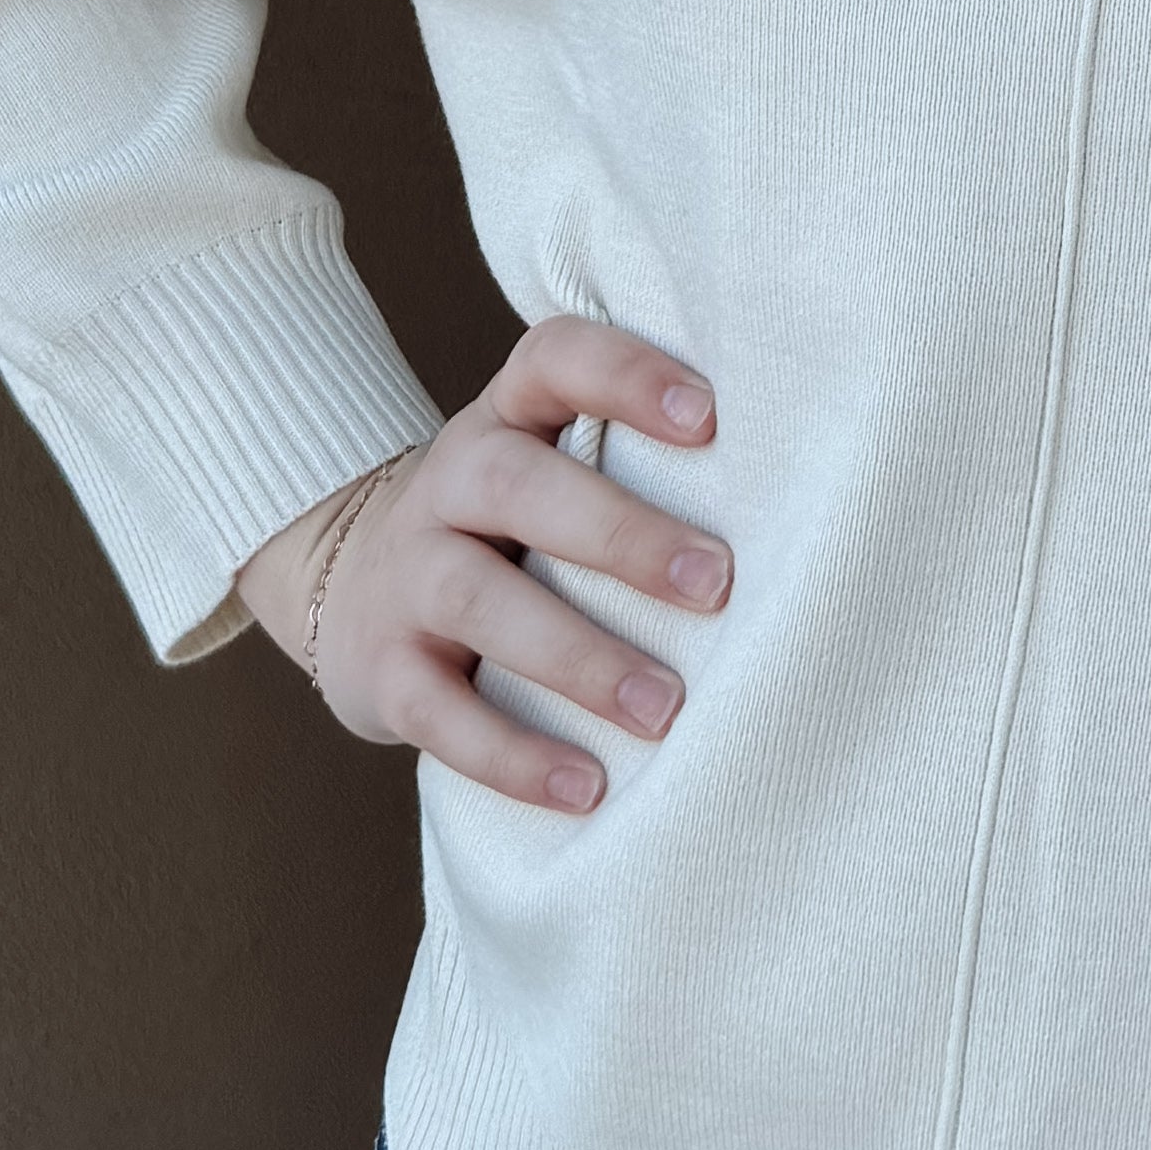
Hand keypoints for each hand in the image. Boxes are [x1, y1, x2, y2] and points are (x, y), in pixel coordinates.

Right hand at [232, 313, 728, 811]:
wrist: (349, 585)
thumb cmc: (512, 528)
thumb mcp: (555, 469)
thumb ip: (639, 468)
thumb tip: (801, 510)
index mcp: (507, 417)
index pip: (555, 361)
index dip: (625, 375)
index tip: (709, 417)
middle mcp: (448, 482)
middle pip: (517, 485)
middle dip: (620, 535)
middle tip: (716, 585)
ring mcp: (406, 575)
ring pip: (476, 600)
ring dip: (577, 657)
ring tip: (664, 709)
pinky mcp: (383, 670)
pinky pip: (437, 713)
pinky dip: (512, 755)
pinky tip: (586, 788)